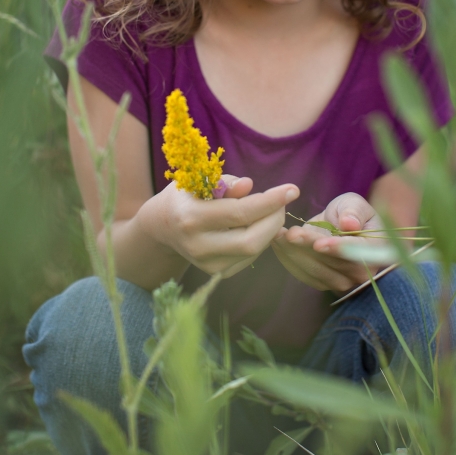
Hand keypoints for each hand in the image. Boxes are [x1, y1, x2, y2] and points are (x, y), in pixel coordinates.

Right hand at [140, 173, 299, 278]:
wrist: (163, 227)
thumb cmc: (187, 196)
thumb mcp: (200, 181)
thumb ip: (226, 183)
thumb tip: (250, 185)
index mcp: (192, 218)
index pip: (240, 213)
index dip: (270, 201)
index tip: (292, 189)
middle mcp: (198, 246)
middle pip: (252, 240)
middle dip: (275, 219)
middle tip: (282, 201)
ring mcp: (207, 265)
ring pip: (254, 251)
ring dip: (270, 228)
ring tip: (268, 209)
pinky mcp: (217, 273)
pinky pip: (250, 257)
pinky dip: (261, 239)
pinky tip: (256, 225)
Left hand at [272, 192, 396, 294]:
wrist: (338, 227)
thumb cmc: (350, 213)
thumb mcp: (354, 204)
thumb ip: (353, 212)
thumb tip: (350, 224)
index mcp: (375, 251)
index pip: (357, 253)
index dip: (337, 249)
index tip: (319, 243)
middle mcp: (361, 272)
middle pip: (332, 263)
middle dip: (309, 248)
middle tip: (291, 234)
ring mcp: (342, 281)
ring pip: (315, 270)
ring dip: (295, 253)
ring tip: (279, 235)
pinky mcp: (322, 282)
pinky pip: (304, 274)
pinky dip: (288, 259)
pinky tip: (277, 244)